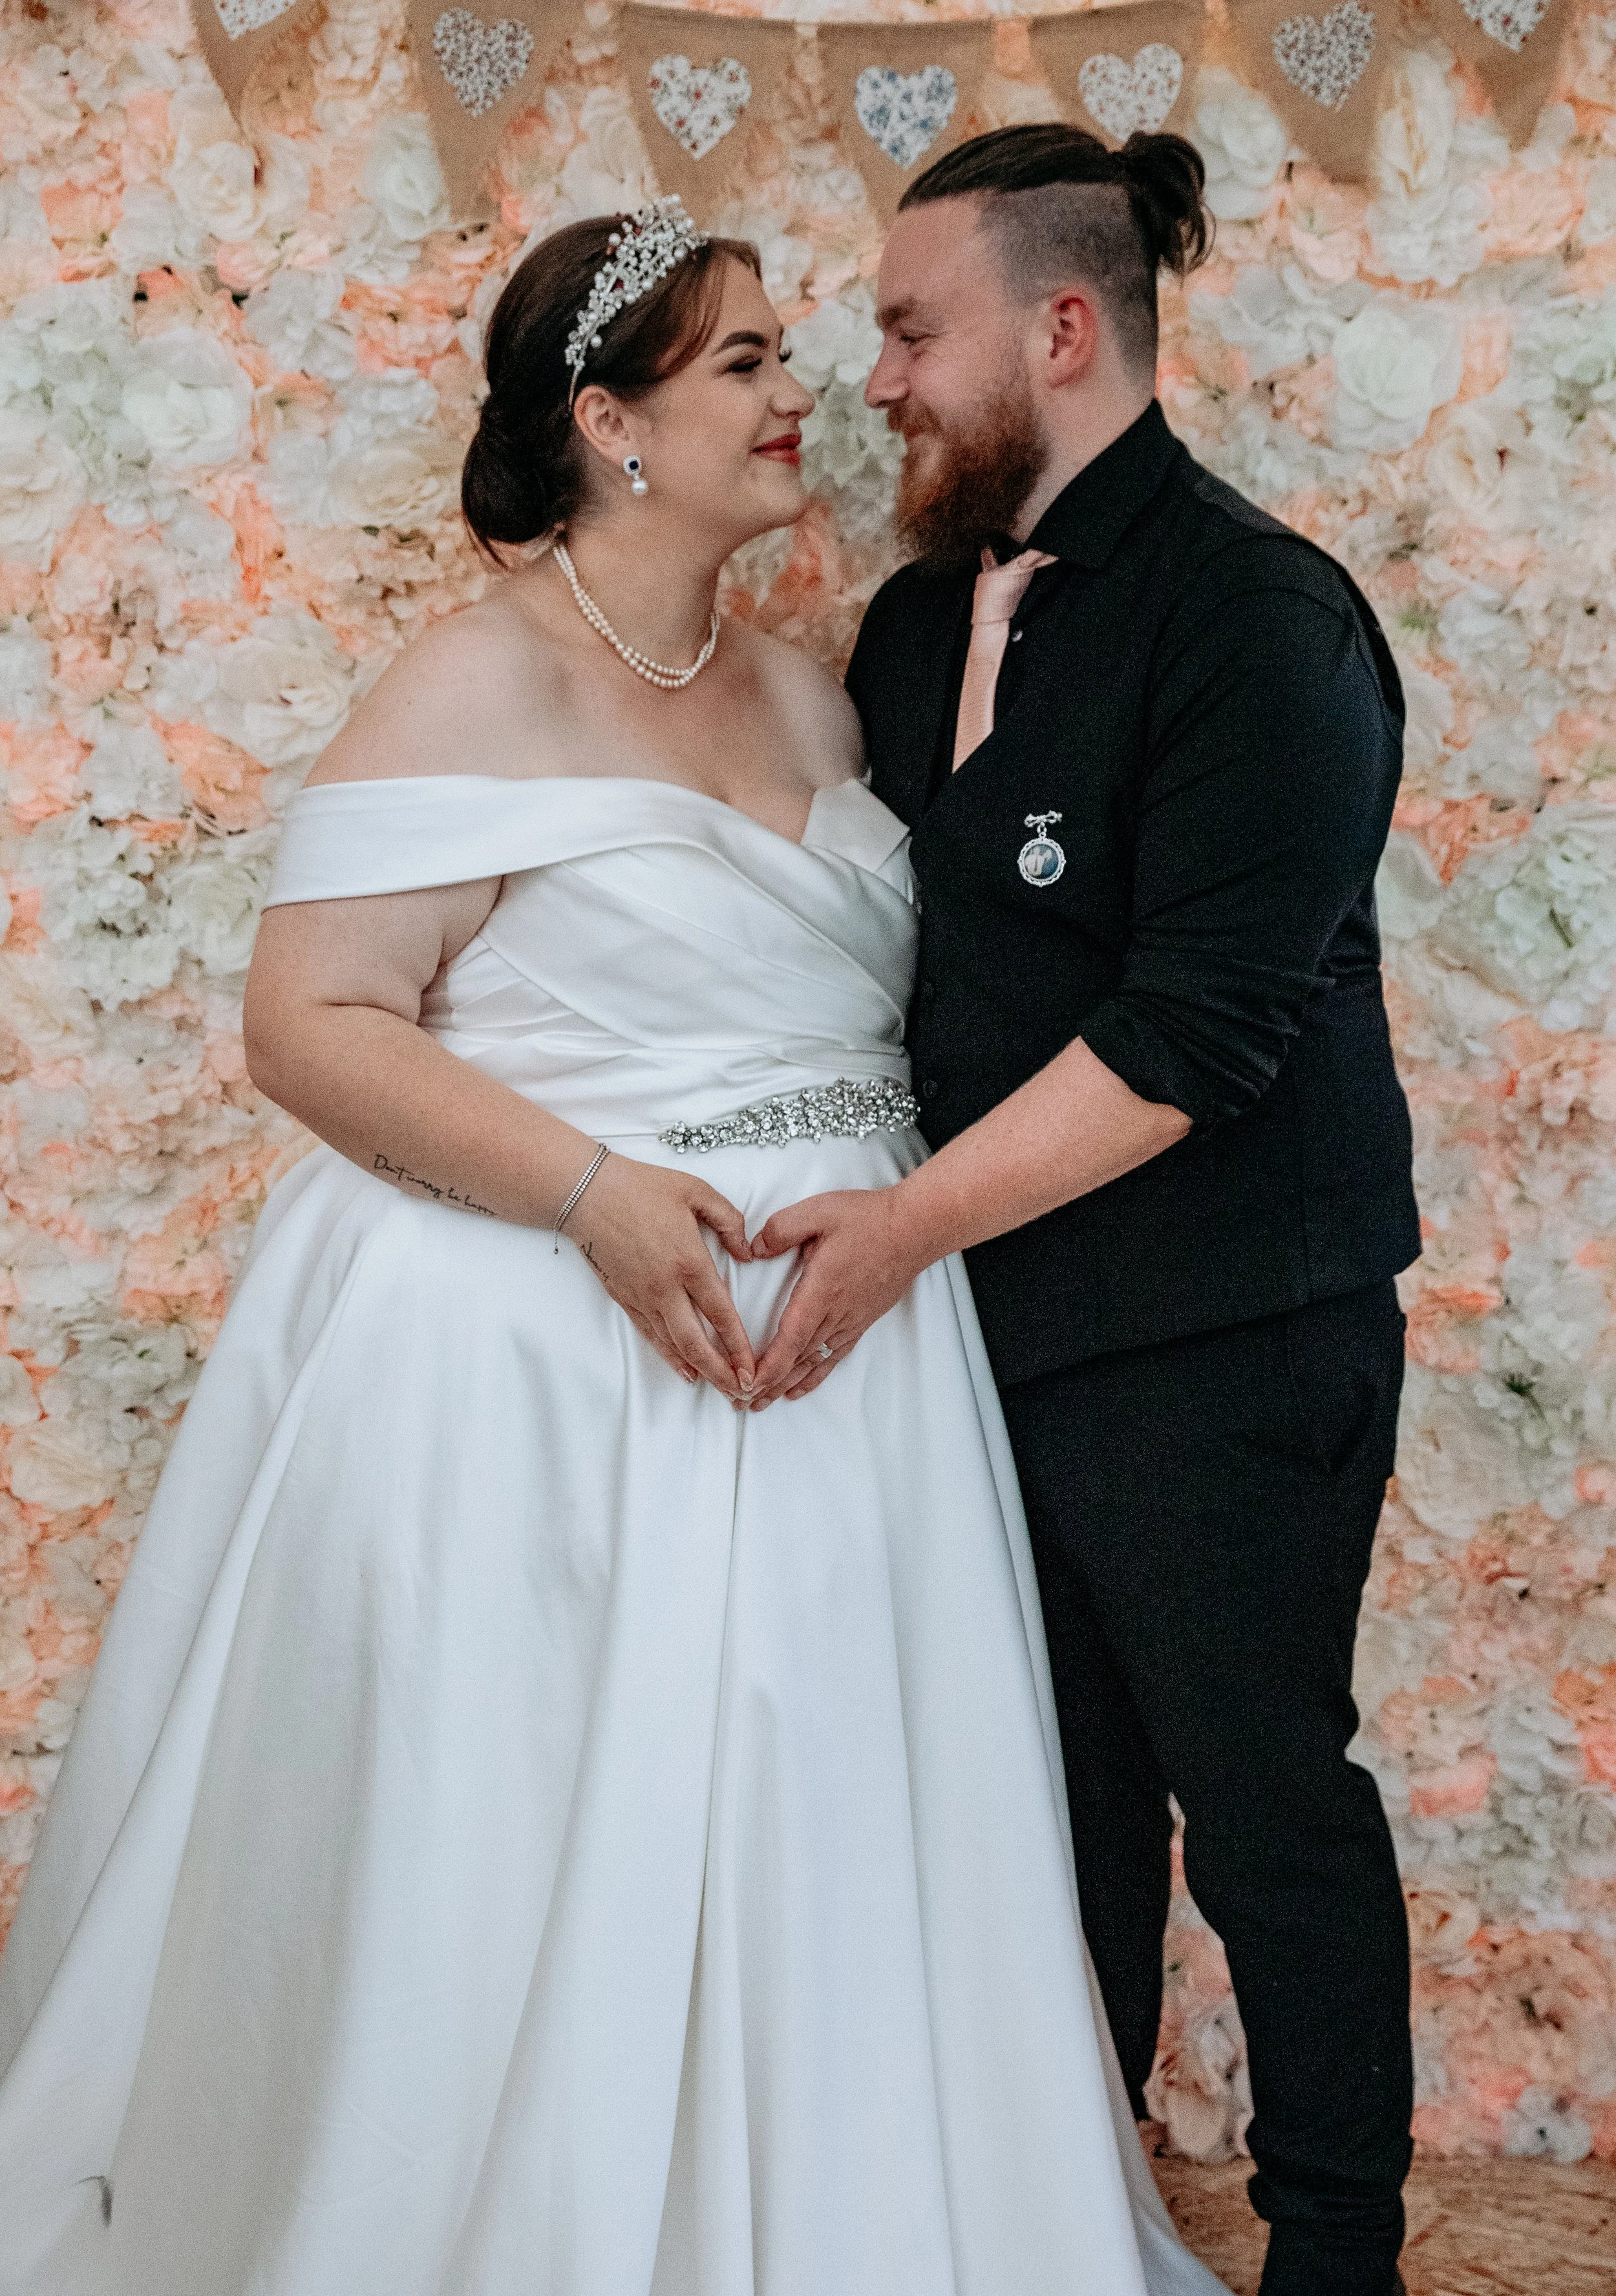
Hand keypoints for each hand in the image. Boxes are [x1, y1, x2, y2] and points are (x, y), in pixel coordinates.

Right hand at [566, 1155, 755, 1399]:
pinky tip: (684, 1370)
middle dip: (721, 1372)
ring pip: (673, 1345)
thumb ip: (730, 1220)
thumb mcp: (697, 1191)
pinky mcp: (624, 1298)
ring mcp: (642, 1297)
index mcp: (689, 1261)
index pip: (721, 1314)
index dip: (739, 1346)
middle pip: (697, 1342)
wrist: (586, 1193)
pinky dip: (669, 1356)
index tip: (754, 1369)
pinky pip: (650, 1335)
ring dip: (698, 1370)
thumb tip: (747, 1253)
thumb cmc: (642, 1187)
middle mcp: (666, 1288)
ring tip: (719, 1389)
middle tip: (741, 1393)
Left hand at [746, 1185, 930, 1402]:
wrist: (914, 1229)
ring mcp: (849, 1321)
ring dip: (785, 1385)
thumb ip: (781, 1229)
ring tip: (762, 1404)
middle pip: (797, 1359)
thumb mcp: (818, 1211)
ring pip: (812, 1362)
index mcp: (821, 1290)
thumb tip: (754, 1249)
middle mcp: (835, 1313)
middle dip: (767, 1384)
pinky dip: (813, 1377)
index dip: (770, 1365)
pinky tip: (798, 1389)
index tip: (749, 1384)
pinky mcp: (859, 1321)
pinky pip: (833, 1357)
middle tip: (740, 1403)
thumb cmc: (869, 1220)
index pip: (792, 1338)